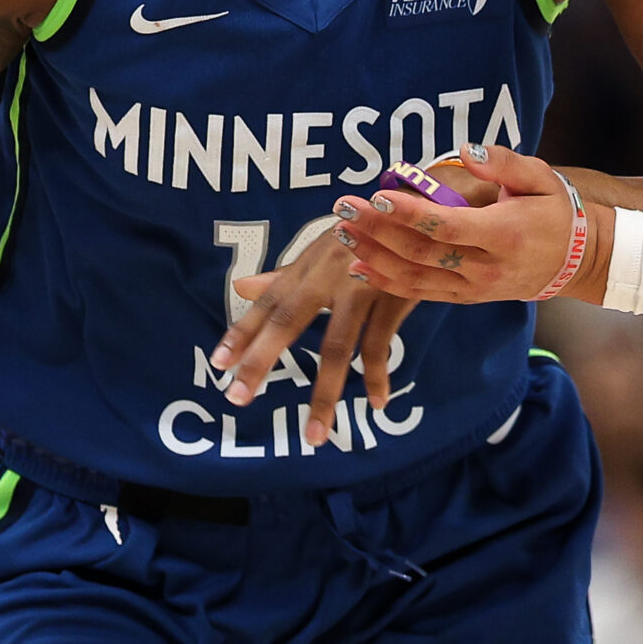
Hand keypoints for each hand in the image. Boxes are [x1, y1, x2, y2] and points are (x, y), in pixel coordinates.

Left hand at [215, 228, 415, 447]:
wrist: (424, 208)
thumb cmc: (367, 232)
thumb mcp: (323, 250)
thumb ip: (284, 277)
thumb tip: (241, 288)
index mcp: (308, 267)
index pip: (267, 303)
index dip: (241, 332)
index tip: (218, 365)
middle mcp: (327, 274)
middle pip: (287, 320)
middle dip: (261, 360)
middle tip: (237, 397)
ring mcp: (361, 283)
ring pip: (337, 347)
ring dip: (325, 394)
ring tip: (315, 435)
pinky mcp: (394, 293)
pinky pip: (380, 346)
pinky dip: (377, 378)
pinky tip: (376, 403)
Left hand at [339, 145, 602, 303]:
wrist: (578, 260)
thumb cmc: (555, 210)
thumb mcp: (540, 177)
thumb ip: (503, 162)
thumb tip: (465, 151)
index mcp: (504, 233)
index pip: (447, 226)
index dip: (409, 214)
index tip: (377, 196)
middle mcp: (487, 267)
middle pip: (422, 253)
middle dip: (378, 232)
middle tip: (343, 209)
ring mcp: (475, 288)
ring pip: (416, 278)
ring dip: (374, 257)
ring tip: (342, 234)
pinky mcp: (467, 298)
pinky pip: (421, 294)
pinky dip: (388, 283)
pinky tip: (359, 268)